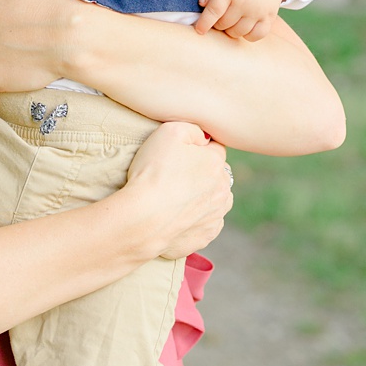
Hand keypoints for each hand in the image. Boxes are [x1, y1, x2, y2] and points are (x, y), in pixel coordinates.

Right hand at [119, 120, 232, 258]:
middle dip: (200, 175)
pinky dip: (192, 221)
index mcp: (216, 164)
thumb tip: (203, 137)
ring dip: (200, 199)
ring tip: (174, 199)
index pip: (214, 149)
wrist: (143, 217)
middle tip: (172, 177)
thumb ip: (192, 128)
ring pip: (213, 202)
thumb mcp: (169, 132)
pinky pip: (203, 224)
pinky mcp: (205, 237)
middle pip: (216, 177)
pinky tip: (173, 218)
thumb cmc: (153, 172)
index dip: (195, 149)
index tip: (177, 155)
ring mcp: (216, 216)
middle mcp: (223, 190)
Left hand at [194, 0, 289, 40]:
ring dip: (230, 29)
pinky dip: (248, 35)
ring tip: (230, 19)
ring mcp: (259, 10)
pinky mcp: (270, 16)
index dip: (204, 23)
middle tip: (219, 15)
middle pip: (224, 24)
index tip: (199, 30)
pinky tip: (244, 26)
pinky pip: (256, 35)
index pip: (214, 11)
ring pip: (238, 32)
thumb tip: (202, 3)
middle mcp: (246, 1)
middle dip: (217, 23)